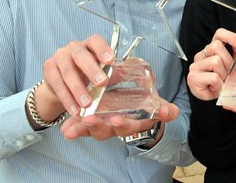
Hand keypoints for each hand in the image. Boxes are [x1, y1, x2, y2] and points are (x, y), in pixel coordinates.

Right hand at [39, 34, 114, 120]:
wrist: (62, 79)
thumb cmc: (88, 72)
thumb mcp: (102, 70)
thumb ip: (115, 71)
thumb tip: (140, 78)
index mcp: (90, 44)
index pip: (96, 41)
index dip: (103, 49)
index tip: (111, 60)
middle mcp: (74, 47)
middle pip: (81, 56)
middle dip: (91, 70)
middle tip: (102, 84)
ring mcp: (60, 56)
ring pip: (68, 72)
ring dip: (78, 90)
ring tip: (87, 104)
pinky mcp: (49, 68)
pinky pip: (58, 84)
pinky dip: (67, 99)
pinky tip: (74, 109)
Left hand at [60, 98, 179, 142]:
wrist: (135, 104)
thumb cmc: (147, 104)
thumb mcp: (158, 106)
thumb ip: (165, 110)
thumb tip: (171, 113)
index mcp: (136, 123)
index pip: (132, 127)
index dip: (125, 125)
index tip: (118, 120)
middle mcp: (119, 127)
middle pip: (108, 131)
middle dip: (99, 127)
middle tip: (89, 120)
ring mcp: (105, 125)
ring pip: (93, 130)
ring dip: (82, 129)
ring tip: (71, 129)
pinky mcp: (93, 122)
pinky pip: (82, 128)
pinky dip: (73, 128)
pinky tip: (64, 128)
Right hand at [186, 29, 235, 100]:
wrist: (220, 98)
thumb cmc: (226, 81)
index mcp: (213, 50)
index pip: (219, 34)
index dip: (229, 36)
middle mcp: (202, 55)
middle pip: (216, 46)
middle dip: (227, 61)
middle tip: (226, 73)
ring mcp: (195, 65)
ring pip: (215, 61)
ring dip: (223, 74)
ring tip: (221, 81)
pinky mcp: (192, 77)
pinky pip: (213, 77)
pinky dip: (219, 84)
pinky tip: (215, 87)